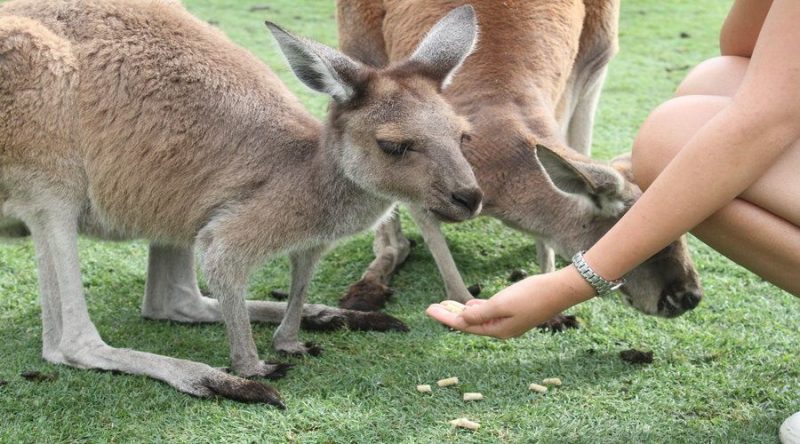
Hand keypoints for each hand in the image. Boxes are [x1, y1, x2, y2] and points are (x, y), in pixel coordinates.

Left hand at [426, 265, 595, 337]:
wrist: (561, 289)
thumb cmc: (532, 295)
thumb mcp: (502, 303)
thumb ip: (480, 312)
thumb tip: (461, 319)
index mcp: (498, 330)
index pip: (464, 326)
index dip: (445, 317)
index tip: (429, 309)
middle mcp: (503, 329)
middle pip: (470, 324)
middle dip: (450, 315)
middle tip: (432, 307)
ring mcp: (510, 322)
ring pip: (479, 319)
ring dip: (462, 312)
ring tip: (446, 306)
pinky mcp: (516, 312)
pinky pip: (490, 314)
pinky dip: (477, 309)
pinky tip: (470, 305)